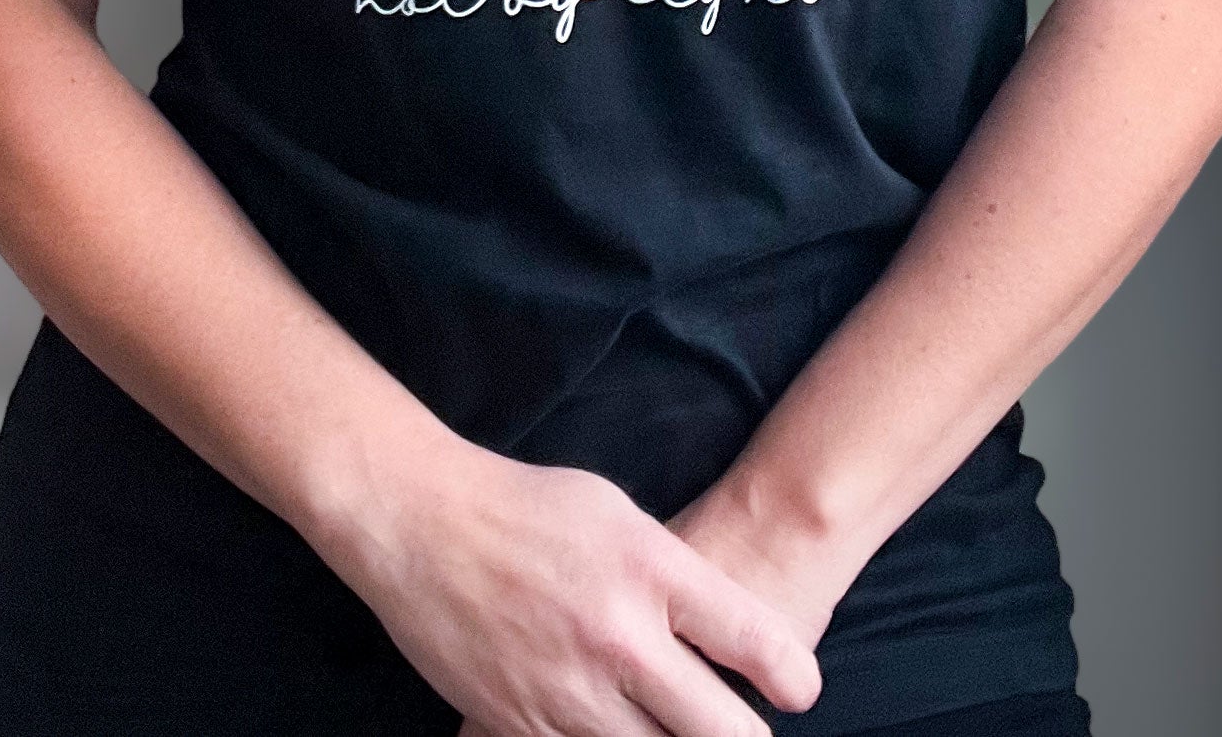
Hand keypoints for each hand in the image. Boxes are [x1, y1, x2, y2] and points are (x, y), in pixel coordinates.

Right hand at [327, 437, 821, 736]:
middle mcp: (619, 638)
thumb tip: (721, 634)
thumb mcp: (619, 514)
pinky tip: (617, 722)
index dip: (793, 677)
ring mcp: (569, 691)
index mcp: (650, 570)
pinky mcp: (522, 727)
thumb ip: (673, 577)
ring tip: (680, 721)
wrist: (422, 524)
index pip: (754, 641)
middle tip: (745, 732)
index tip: (799, 691)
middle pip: (721, 732)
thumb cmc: (528, 506)